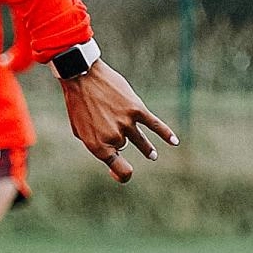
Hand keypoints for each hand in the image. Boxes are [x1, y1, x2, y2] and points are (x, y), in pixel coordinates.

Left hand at [59, 60, 178, 182]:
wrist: (81, 77)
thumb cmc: (78, 103)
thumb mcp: (79, 129)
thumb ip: (96, 142)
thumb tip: (113, 151)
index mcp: (97, 146)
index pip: (120, 170)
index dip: (122, 175)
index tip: (121, 172)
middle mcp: (114, 137)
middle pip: (123, 146)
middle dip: (117, 139)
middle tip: (108, 126)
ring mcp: (127, 124)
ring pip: (141, 141)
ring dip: (147, 149)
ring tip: (152, 155)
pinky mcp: (137, 109)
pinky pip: (155, 125)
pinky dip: (166, 134)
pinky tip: (174, 141)